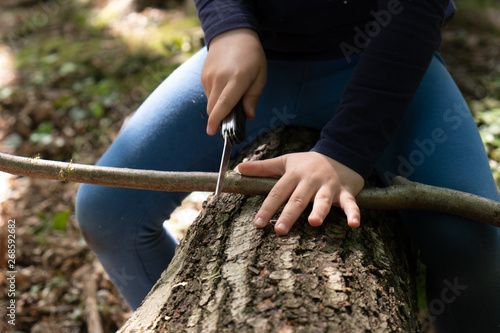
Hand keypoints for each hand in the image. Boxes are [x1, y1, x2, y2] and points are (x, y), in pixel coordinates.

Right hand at [201, 28, 266, 134]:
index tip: (212, 132)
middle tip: (231, 121)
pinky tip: (225, 87)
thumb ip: (253, 97)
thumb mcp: (260, 76)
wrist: (232, 34)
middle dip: (219, 119)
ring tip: (232, 95)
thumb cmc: (251, 56)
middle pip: (214, 108)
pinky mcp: (203, 76)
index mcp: (237, 79)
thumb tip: (249, 116)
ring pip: (210, 103)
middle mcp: (220, 78)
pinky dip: (216, 97)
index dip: (218, 119)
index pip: (224, 103)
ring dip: (219, 107)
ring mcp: (209, 77)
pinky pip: (208, 94)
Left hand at [237, 152, 364, 234]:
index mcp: (294, 175)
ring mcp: (329, 186)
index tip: (258, 223)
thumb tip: (238, 168)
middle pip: (298, 199)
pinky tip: (354, 224)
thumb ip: (263, 168)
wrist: (341, 152)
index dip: (268, 207)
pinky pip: (350, 203)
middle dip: (289, 214)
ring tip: (315, 222)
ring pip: (323, 200)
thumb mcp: (285, 162)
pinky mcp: (346, 191)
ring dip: (320, 210)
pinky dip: (353, 213)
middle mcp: (311, 180)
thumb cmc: (308, 162)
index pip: (278, 192)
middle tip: (279, 230)